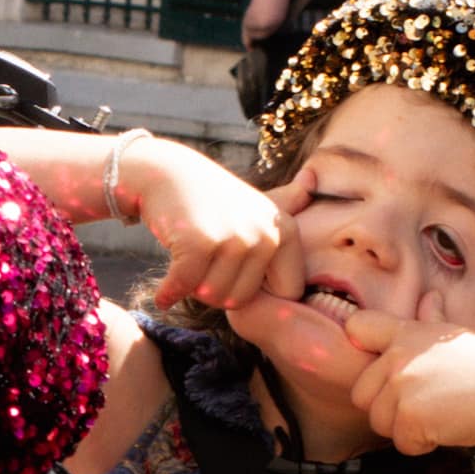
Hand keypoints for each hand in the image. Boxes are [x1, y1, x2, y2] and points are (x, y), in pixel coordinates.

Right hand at [121, 136, 291, 320]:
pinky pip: (185, 286)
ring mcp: (234, 237)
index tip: (234, 266)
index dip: (253, 289)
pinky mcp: (199, 243)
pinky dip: (168, 294)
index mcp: (285, 231)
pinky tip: (163, 294)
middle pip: (242, 300)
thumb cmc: (210, 197)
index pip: (285, 293)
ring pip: (213, 296)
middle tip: (203, 261)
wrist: (165, 173)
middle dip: (216, 290)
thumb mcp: (255, 201)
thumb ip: (288, 201)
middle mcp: (265, 233)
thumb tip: (311, 180)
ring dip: (192, 288)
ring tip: (188, 261)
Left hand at [344, 323, 474, 458]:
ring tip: (440, 413)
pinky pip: (400, 443)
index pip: (358, 326)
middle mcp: (399, 355)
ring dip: (405, 428)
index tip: (385, 364)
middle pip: (361, 393)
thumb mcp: (458, 339)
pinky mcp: (409, 415)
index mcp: (408, 332)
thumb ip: (432, 320)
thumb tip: (430, 295)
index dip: (362, 346)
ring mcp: (402, 384)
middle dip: (387, 407)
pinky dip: (421, 445)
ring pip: (378, 422)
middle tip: (428, 403)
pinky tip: (447, 428)